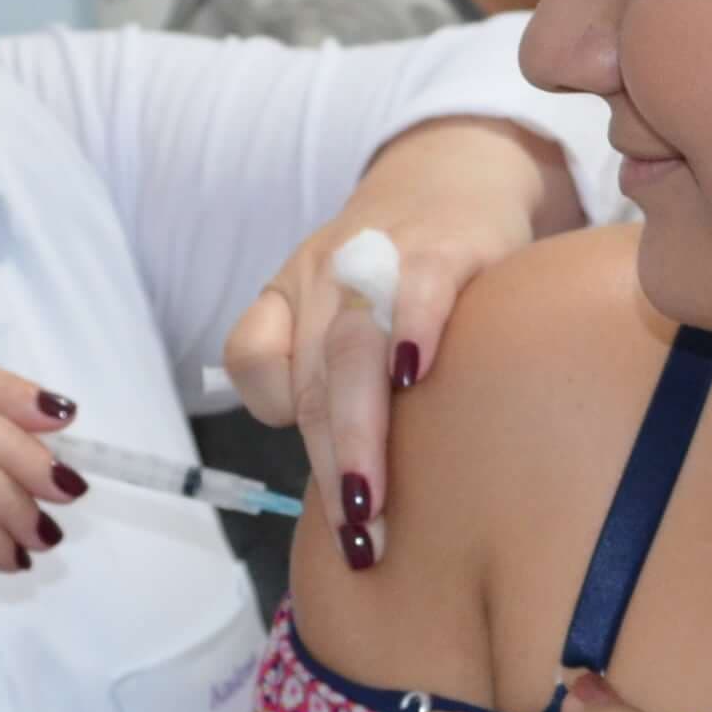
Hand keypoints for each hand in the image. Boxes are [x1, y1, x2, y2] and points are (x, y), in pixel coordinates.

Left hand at [224, 117, 573, 565]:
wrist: (458, 167)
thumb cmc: (400, 265)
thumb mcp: (344, 312)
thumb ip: (336, 383)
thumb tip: (352, 495)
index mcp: (290, 298)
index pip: (252, 360)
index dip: (279, 415)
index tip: (332, 480)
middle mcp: (320, 277)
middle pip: (309, 383)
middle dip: (330, 468)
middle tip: (358, 543)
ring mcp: (377, 259)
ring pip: (350, 353)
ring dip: (358, 436)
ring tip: (375, 507)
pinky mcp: (444, 246)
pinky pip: (417, 289)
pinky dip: (411, 330)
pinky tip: (417, 377)